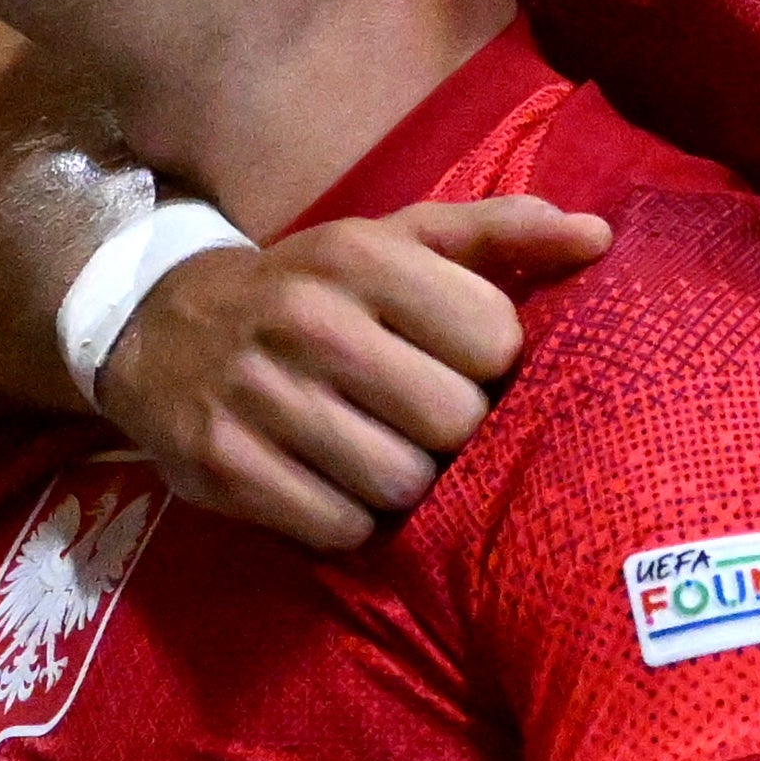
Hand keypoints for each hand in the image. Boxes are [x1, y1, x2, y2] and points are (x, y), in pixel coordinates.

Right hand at [98, 199, 608, 550]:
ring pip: (401, 482)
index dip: (490, 366)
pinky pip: (339, 527)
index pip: (494, 339)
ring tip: (376, 451)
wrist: (160, 329)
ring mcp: (260, 396)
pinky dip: (348, 520)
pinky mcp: (224, 466)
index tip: (458, 364)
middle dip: (450, 432)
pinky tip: (330, 483)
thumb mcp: (395, 243)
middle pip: (453, 421)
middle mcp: (309, 320)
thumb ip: (499, 234)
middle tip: (419, 419)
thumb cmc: (314, 290)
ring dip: (404, 483)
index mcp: (363, 256)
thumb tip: (599, 237)